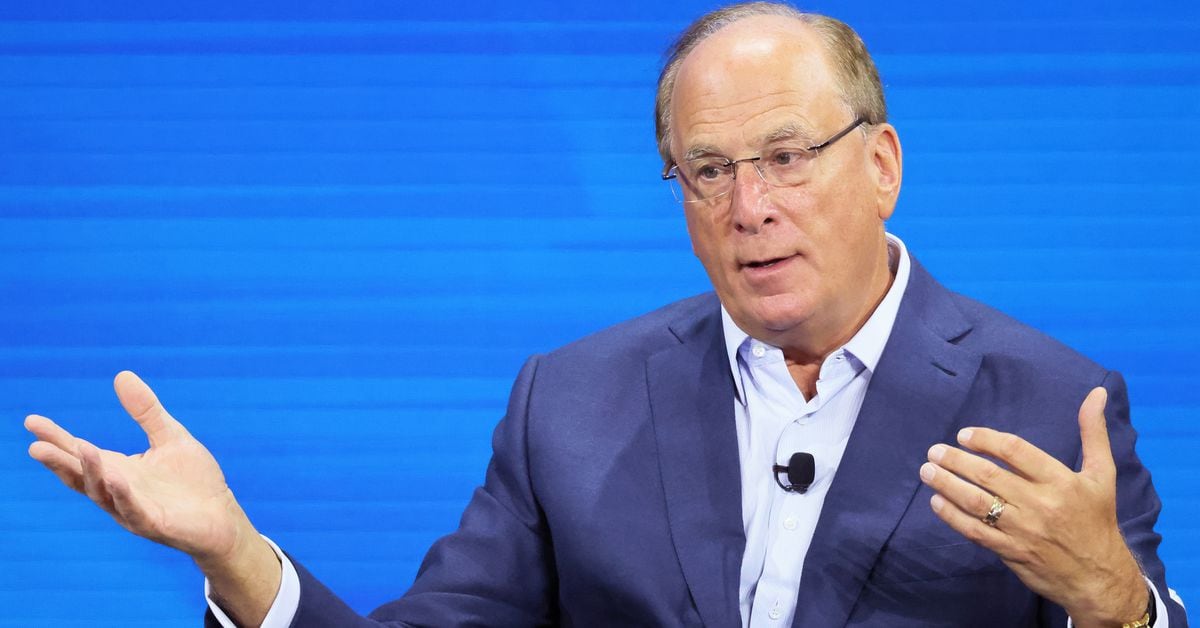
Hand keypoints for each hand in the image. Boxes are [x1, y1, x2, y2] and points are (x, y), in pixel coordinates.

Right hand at [26, 371, 246, 559]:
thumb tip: (122, 374)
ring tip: (81, 448)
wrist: (222, 516)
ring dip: (91, 472)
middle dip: (59, 461)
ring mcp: (133, 510)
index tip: (31, 421)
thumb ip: (145, 411)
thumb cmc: (193, 480)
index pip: (80, 452)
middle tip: (35, 445)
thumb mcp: (169, 436)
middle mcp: (117, 491)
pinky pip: (134, 510)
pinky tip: (116, 478)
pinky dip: (122, 495)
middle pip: (81, 476)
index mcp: (118, 469)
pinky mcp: (154, 524)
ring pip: (103, 493)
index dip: (56, 438)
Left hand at [918, 387, 1148, 626]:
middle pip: (989, 476)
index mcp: (1061, 482)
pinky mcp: (1010, 551)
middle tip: (934, 451)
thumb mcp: (1102, 475)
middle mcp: (1040, 504)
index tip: (964, 435)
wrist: (1098, 577)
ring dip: (947, 485)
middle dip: (956, 461)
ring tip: (927, 471)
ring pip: (976, 503)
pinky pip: (975, 531)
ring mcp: (1023, 530)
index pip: (1016, 452)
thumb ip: (1094, 433)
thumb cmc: (1097, 520)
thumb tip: (1096, 392)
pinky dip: (952, 516)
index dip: (986, 440)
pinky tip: (936, 502)